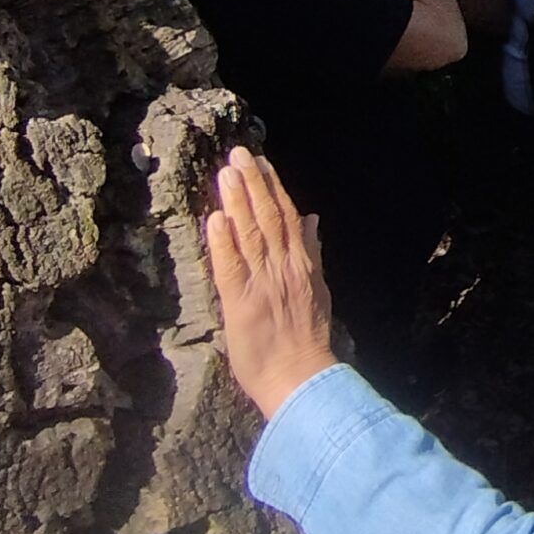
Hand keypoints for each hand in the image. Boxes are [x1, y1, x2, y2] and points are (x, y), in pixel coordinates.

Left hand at [204, 148, 336, 419]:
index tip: (261, 162)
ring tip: (225, 173)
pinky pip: (231, 268)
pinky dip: (223, 243)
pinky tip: (215, 219)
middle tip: (238, 154)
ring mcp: (263, 284)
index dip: (273, 187)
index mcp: (302, 264)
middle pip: (268, 217)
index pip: (288, 216)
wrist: (302, 379)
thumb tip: (312, 220)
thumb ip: (312, 253)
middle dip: (252, 183)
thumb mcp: (318, 289)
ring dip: (237, 202)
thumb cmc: (307, 340)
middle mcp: (284, 268)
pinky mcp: (241, 304)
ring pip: (249, 234)